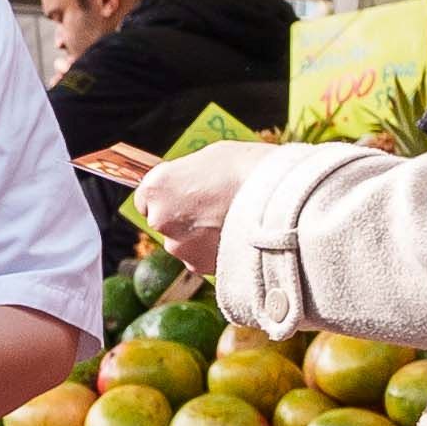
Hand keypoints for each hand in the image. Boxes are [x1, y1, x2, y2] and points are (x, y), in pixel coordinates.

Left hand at [128, 140, 265, 267]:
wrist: (281, 201)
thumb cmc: (248, 169)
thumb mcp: (210, 158)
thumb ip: (187, 176)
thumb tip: (186, 184)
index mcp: (156, 187)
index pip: (145, 199)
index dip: (168, 196)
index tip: (185, 195)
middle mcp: (160, 219)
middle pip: (164, 222)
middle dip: (184, 216)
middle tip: (215, 206)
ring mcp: (179, 247)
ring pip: (184, 243)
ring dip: (200, 236)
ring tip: (230, 221)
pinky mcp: (201, 267)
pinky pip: (201, 258)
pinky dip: (214, 250)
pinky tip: (235, 235)